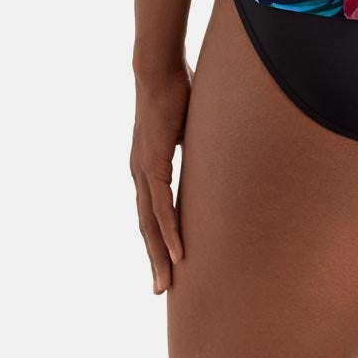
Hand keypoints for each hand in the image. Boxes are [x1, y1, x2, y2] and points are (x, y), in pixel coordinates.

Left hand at [130, 66, 190, 292]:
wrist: (157, 68)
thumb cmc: (177, 90)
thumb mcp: (190, 128)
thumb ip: (197, 145)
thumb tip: (218, 151)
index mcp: (146, 165)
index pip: (151, 211)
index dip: (158, 238)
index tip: (167, 262)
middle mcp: (139, 172)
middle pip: (146, 225)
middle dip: (155, 259)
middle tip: (161, 290)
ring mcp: (143, 169)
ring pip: (150, 222)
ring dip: (159, 254)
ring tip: (167, 282)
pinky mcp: (152, 162)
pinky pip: (161, 205)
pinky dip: (168, 230)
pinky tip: (176, 251)